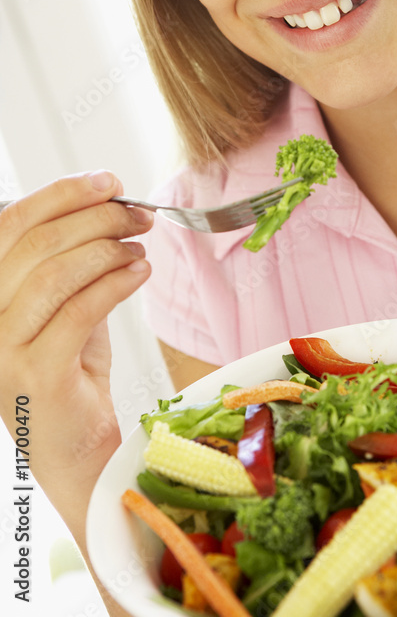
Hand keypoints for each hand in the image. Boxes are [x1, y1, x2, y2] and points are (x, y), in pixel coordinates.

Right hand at [0, 171, 152, 541]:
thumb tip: (108, 210)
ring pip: (54, 274)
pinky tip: (140, 273)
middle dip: (95, 218)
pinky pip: (78, 311)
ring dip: (107, 249)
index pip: (10, 226)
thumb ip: (74, 266)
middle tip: (138, 215)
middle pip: (35, 244)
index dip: (59, 194)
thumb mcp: (67, 311)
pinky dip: (115, 283)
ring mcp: (5, 350)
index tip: (106, 181)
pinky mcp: (36, 375)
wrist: (78, 457)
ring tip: (141, 246)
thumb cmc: (72, 381)